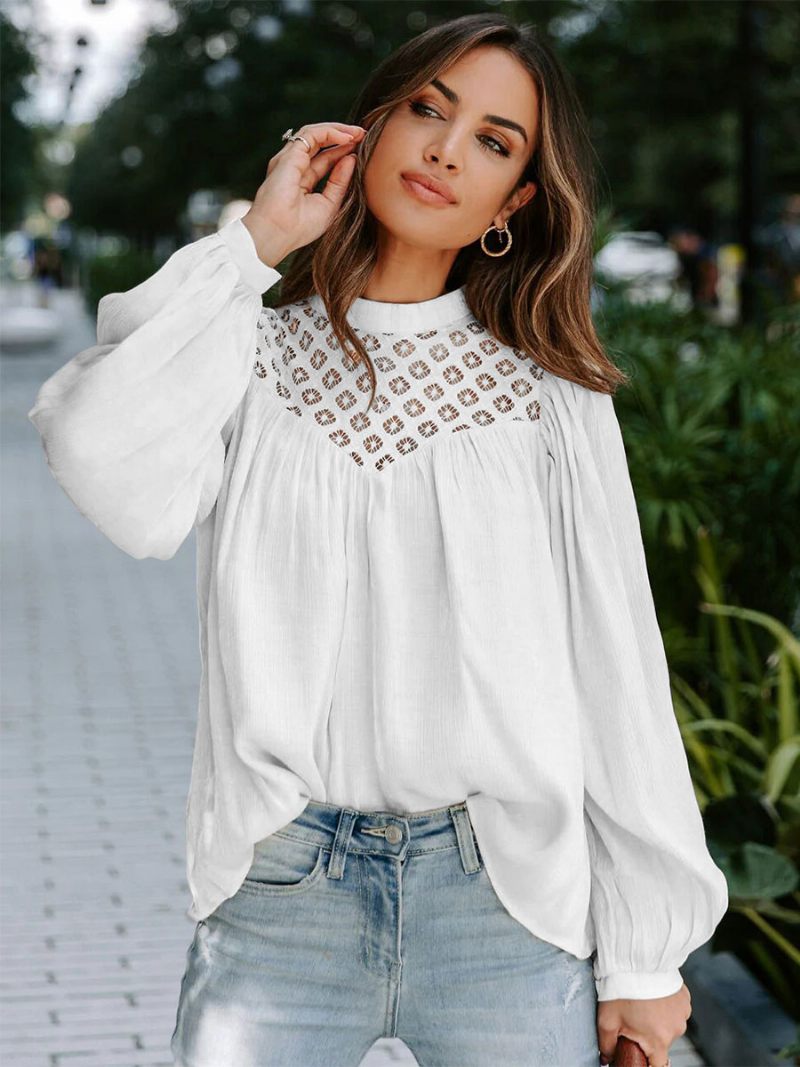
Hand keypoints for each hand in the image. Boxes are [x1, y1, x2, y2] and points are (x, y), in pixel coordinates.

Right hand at [242, 121, 365, 266]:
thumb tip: (352, 158)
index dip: (343, 152)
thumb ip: (340, 182)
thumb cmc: (299, 228)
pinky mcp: (289, 155)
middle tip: (363, 134)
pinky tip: (347, 138)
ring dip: (338, 130)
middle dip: (343, 137)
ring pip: (315, 133)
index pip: (324, 160)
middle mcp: (293, 167)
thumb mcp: (329, 205)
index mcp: (301, 181)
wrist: (277, 233)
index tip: (362, 148)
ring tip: (359, 133)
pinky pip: (312, 134)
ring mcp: (290, 159)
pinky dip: (331, 132)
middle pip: (320, 143)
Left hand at [597, 982, 690, 1066]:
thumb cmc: (621, 989)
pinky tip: (652, 995)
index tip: (638, 1056)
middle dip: (648, 1036)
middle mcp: (676, 1029)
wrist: (635, 958)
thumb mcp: (607, 1020)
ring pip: (669, 1025)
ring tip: (642, 1004)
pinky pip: (675, 1009)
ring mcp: (683, 1012)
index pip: (657, 1066)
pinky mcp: (685, 998)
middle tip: (632, 1020)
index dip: (646, 1063)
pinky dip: (665, 1006)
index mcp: (658, 1040)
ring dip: (658, 1020)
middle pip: (661, 1043)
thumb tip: (606, 1058)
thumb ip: (606, 1045)